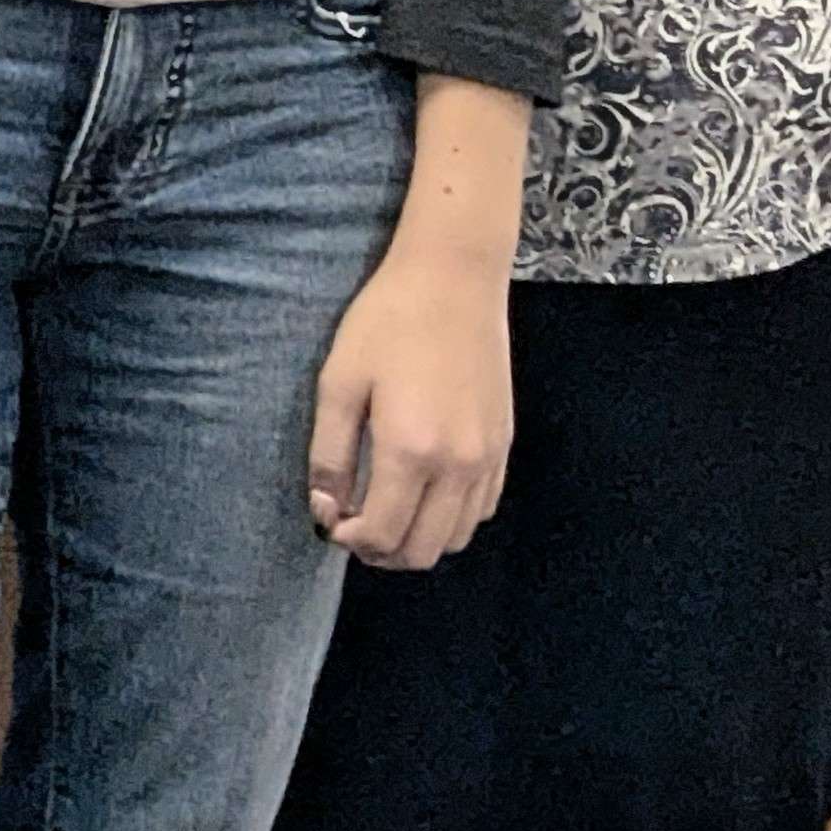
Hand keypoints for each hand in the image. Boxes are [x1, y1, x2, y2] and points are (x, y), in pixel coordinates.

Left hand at [306, 243, 517, 567]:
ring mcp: (489, 458)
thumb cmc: (387, 323)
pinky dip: (450, 517)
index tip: (331, 519)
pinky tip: (422, 491)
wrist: (453, 279)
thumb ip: (330, 456)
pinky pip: (481, 509)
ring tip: (385, 510)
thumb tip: (325, 510)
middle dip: (382, 551)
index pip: (383, 535)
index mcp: (411, 452)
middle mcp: (458, 466)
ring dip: (417, 538)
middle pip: (423, 550)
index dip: (351, 540)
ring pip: (456, 537)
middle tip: (353, 524)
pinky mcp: (504, 445)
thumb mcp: (339, 383)